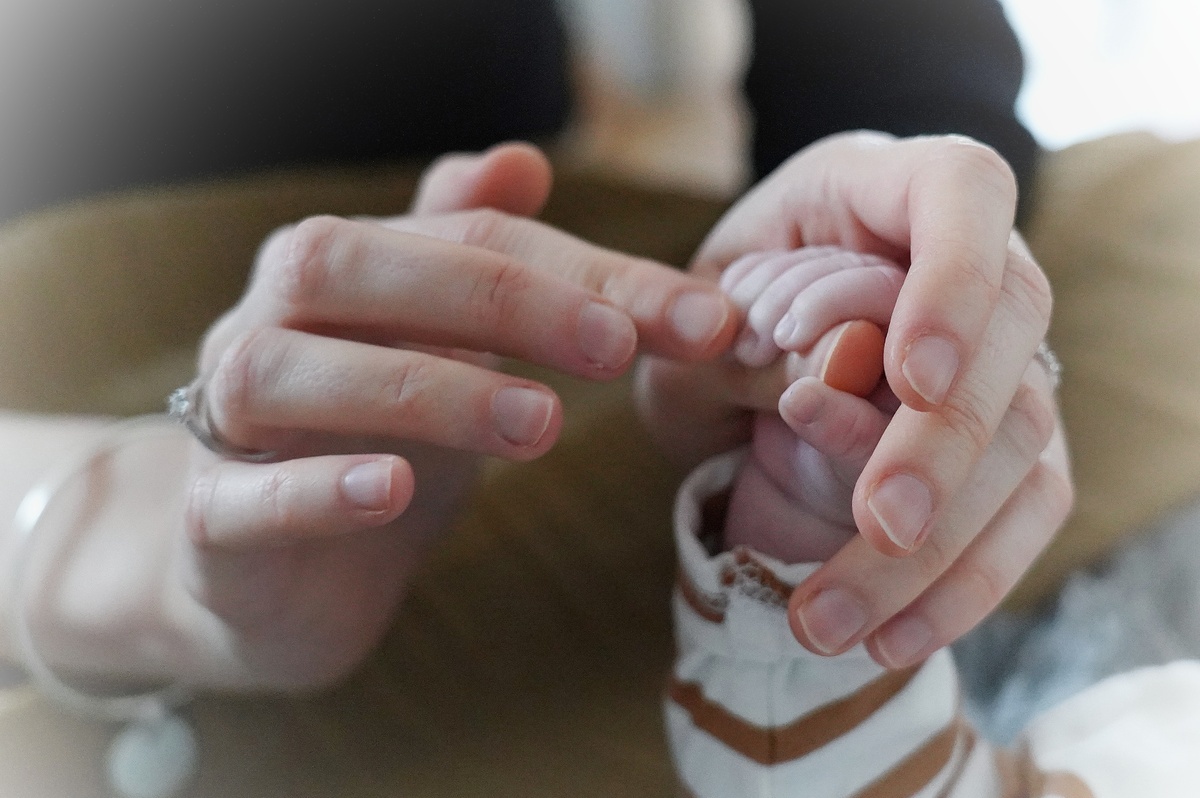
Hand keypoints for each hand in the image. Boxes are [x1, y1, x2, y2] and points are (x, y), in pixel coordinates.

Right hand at [170, 143, 738, 688]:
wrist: (267, 574)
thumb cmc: (367, 439)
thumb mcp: (434, 347)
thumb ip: (473, 257)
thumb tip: (523, 158)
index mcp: (341, 270)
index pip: (467, 238)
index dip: (587, 271)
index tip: (702, 319)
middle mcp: (268, 321)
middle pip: (356, 268)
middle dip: (495, 297)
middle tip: (614, 348)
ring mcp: (225, 420)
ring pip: (286, 371)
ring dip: (424, 387)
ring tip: (541, 426)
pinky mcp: (210, 523)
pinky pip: (240, 496)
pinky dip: (314, 488)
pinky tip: (393, 488)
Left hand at [637, 132, 1072, 668]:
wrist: (738, 343)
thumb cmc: (711, 308)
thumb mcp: (691, 307)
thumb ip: (740, 325)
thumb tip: (830, 371)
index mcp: (883, 186)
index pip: (960, 192)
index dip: (953, 280)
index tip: (908, 375)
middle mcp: (970, 260)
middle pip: (1012, 332)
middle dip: (945, 442)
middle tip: (882, 524)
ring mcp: (1000, 352)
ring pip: (1023, 440)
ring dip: (942, 545)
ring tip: (833, 622)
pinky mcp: (1007, 439)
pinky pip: (1021, 512)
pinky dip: (961, 585)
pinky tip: (889, 641)